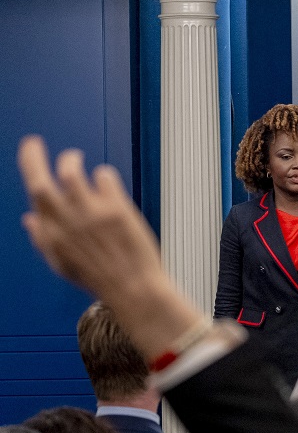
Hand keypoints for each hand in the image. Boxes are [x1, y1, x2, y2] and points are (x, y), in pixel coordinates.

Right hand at [17, 136, 200, 360]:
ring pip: (70, 171)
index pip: (33, 196)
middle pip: (40, 179)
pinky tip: (108, 183)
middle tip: (34, 143)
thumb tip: (29, 219)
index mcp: (51, 235)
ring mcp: (90, 212)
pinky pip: (104, 176)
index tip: (29, 155)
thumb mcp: (63, 265)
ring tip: (75, 158)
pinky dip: (104, 175)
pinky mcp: (115, 207)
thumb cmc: (102, 279)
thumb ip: (44, 240)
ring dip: (70, 160)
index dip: (28, 171)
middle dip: (32, 156)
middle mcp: (66, 221)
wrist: (134, 289)